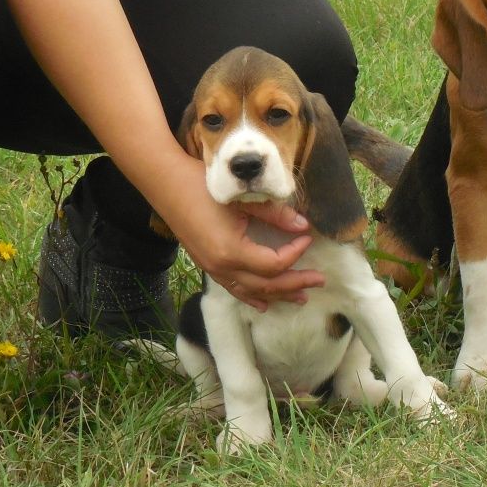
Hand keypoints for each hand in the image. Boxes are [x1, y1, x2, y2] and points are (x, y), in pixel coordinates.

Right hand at [154, 158, 325, 311]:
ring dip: (278, 295)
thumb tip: (303, 226)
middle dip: (295, 283)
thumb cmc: (202, 186)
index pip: (273, 263)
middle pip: (266, 285)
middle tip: (320, 280)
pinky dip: (252, 297)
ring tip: (301, 297)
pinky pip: (234, 289)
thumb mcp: (242, 198)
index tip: (308, 238)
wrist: (166, 183)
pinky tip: (264, 303)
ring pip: (251, 292)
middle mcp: (222, 267)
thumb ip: (274, 215)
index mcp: (232, 251)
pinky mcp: (207, 265)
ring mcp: (212, 269)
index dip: (295, 253)